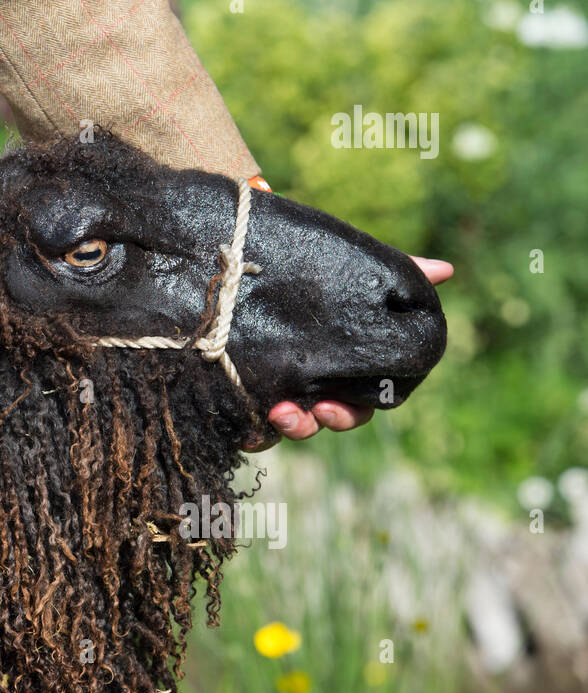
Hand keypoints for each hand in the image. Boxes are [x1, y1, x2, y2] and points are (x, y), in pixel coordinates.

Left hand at [244, 256, 452, 450]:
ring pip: (296, 426)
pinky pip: (253, 424)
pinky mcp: (246, 388)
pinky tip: (248, 427)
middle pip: (331, 419)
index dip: (350, 410)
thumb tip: (446, 270)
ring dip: (294, 428)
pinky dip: (255, 432)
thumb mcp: (347, 268)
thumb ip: (393, 272)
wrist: (247, 260)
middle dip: (325, 422)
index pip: (359, 400)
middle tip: (318, 412)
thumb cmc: (305, 268)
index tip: (332, 406)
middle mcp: (313, 380)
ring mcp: (280, 386)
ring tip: (279, 414)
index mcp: (342, 363)